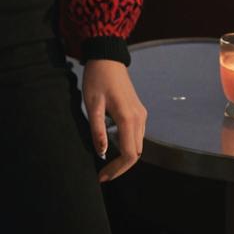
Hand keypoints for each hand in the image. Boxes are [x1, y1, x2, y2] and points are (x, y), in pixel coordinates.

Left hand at [82, 59, 146, 182]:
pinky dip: (127, 144)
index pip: (129, 155)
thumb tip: (101, 153)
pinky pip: (137, 134)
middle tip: (103, 173)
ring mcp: (141, 114)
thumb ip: (97, 130)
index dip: (117, 170)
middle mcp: (139, 118)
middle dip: (120, 166)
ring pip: (137, 145)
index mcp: (128, 118)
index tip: (102, 176)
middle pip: (136, 153)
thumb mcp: (92, 104)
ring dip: (124, 156)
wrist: (107, 57)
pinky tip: (112, 144)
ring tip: (106, 162)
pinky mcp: (139, 110)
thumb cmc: (97, 78)